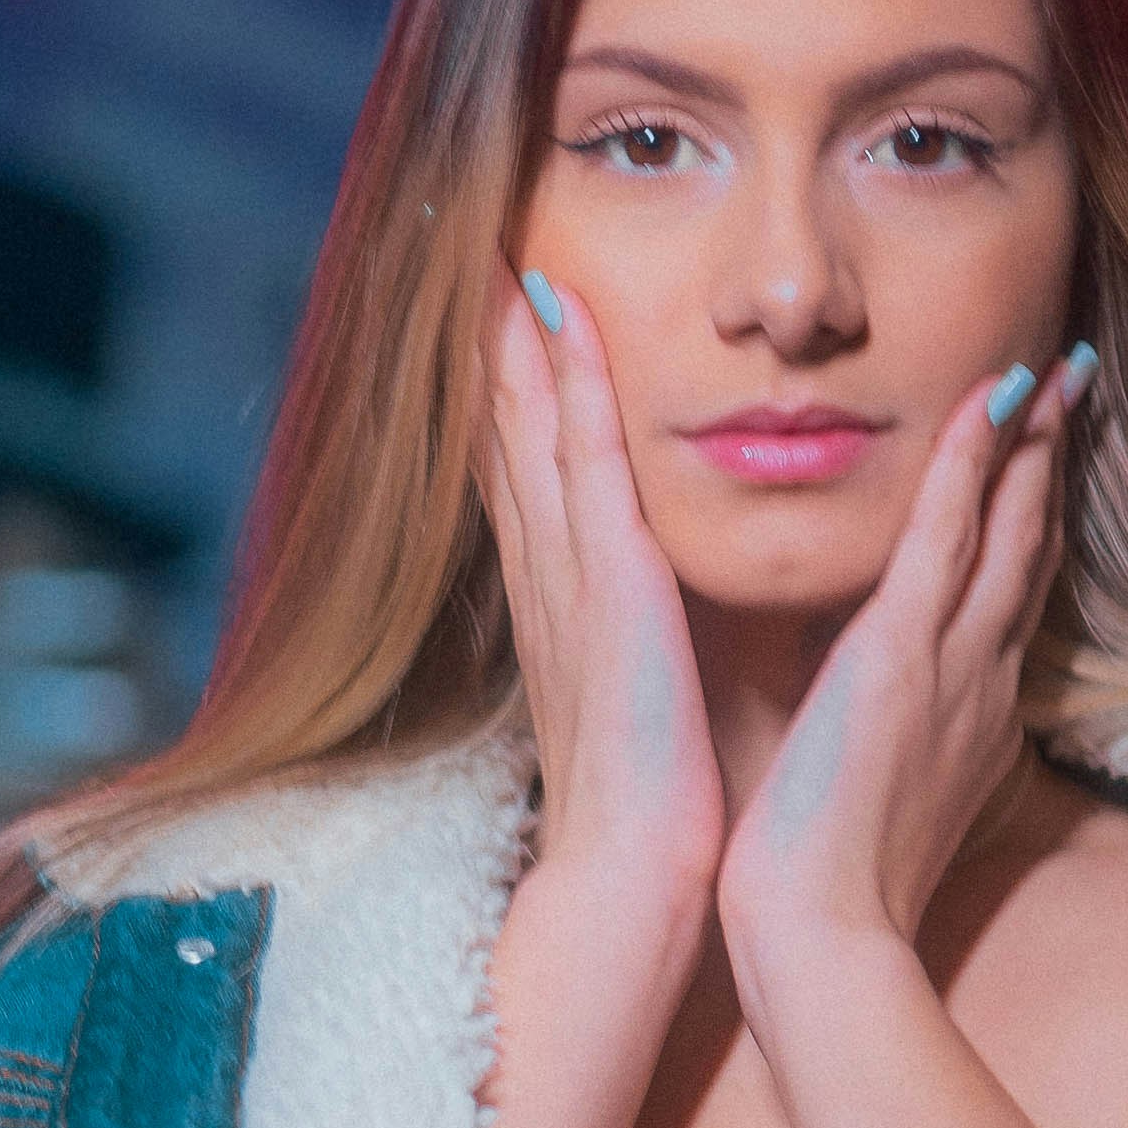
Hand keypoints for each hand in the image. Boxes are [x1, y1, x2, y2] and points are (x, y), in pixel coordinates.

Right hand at [481, 269, 721, 917]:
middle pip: (510, 442)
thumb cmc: (646, 808)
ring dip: (517, 341)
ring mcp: (571, 578)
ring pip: (536, 433)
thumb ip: (638, 651)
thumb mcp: (637, 705)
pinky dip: (572, 384)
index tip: (505, 325)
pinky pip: (586, 461)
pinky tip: (561, 316)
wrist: (630, 874)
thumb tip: (649, 622)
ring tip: (502, 252)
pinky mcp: (608, 585)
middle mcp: (550, 582)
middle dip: (495, 352)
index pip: (529, 484)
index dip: (512, 402)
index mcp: (562, 612)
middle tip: (477, 258)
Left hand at [718, 346, 1087, 1007]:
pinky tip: (988, 401)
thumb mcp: (882, 800)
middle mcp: (979, 681)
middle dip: (1052, 463)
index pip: (1008, 596)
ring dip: (1029, 441)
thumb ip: (891, 745)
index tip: (1039, 460)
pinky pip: (947, 539)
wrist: (823, 939)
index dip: (1029, 522)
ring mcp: (951, 666)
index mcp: (970, 715)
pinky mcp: (901, 658)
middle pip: (1030, 549)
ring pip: (1006, 528)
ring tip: (1051, 367)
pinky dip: (969, 465)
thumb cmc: (831, 888)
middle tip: (1071, 383)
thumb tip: (875, 719)